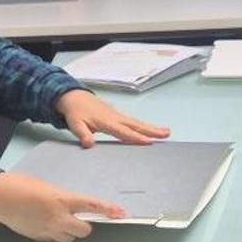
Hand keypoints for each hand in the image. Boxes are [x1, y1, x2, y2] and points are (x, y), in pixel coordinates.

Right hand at [0, 171, 123, 241]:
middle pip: (84, 230)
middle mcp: (58, 217)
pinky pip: (55, 240)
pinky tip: (45, 223)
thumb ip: (62, 198)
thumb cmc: (21, 185)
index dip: (108, 210)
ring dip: (70, 231)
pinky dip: (55, 234)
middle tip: (78, 218)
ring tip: (58, 220)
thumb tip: (70, 207)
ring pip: (70, 238)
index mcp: (62, 200)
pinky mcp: (39, 237)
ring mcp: (48, 230)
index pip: (91, 206)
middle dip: (84, 225)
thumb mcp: (47, 187)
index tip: (120, 213)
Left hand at [55, 89, 169, 147]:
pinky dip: (143, 125)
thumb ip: (83, 134)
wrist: (74, 97)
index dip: (136, 137)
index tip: (149, 142)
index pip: (123, 132)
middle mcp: (115, 117)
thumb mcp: (75, 124)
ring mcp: (117, 115)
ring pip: (136, 122)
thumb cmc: (75, 112)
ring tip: (165, 132)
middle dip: (151, 130)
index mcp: (106, 121)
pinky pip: (132, 121)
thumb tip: (89, 144)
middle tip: (166, 134)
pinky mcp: (117, 115)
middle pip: (136, 125)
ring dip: (151, 128)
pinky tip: (150, 130)